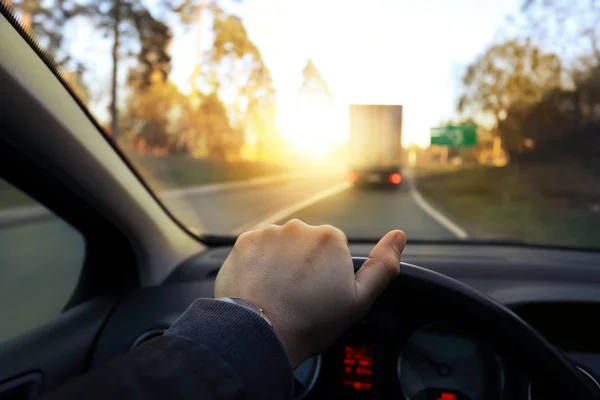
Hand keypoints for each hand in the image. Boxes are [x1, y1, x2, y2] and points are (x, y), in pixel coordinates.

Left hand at [214, 219, 405, 367]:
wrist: (261, 333)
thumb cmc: (312, 320)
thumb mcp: (359, 300)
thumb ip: (383, 265)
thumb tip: (399, 235)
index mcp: (330, 237)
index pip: (333, 249)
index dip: (328, 273)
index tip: (319, 293)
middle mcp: (299, 227)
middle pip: (306, 244)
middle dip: (304, 263)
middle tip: (298, 294)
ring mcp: (268, 233)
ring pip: (280, 245)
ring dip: (280, 261)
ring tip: (277, 291)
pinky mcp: (244, 242)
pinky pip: (256, 249)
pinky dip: (258, 263)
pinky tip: (261, 285)